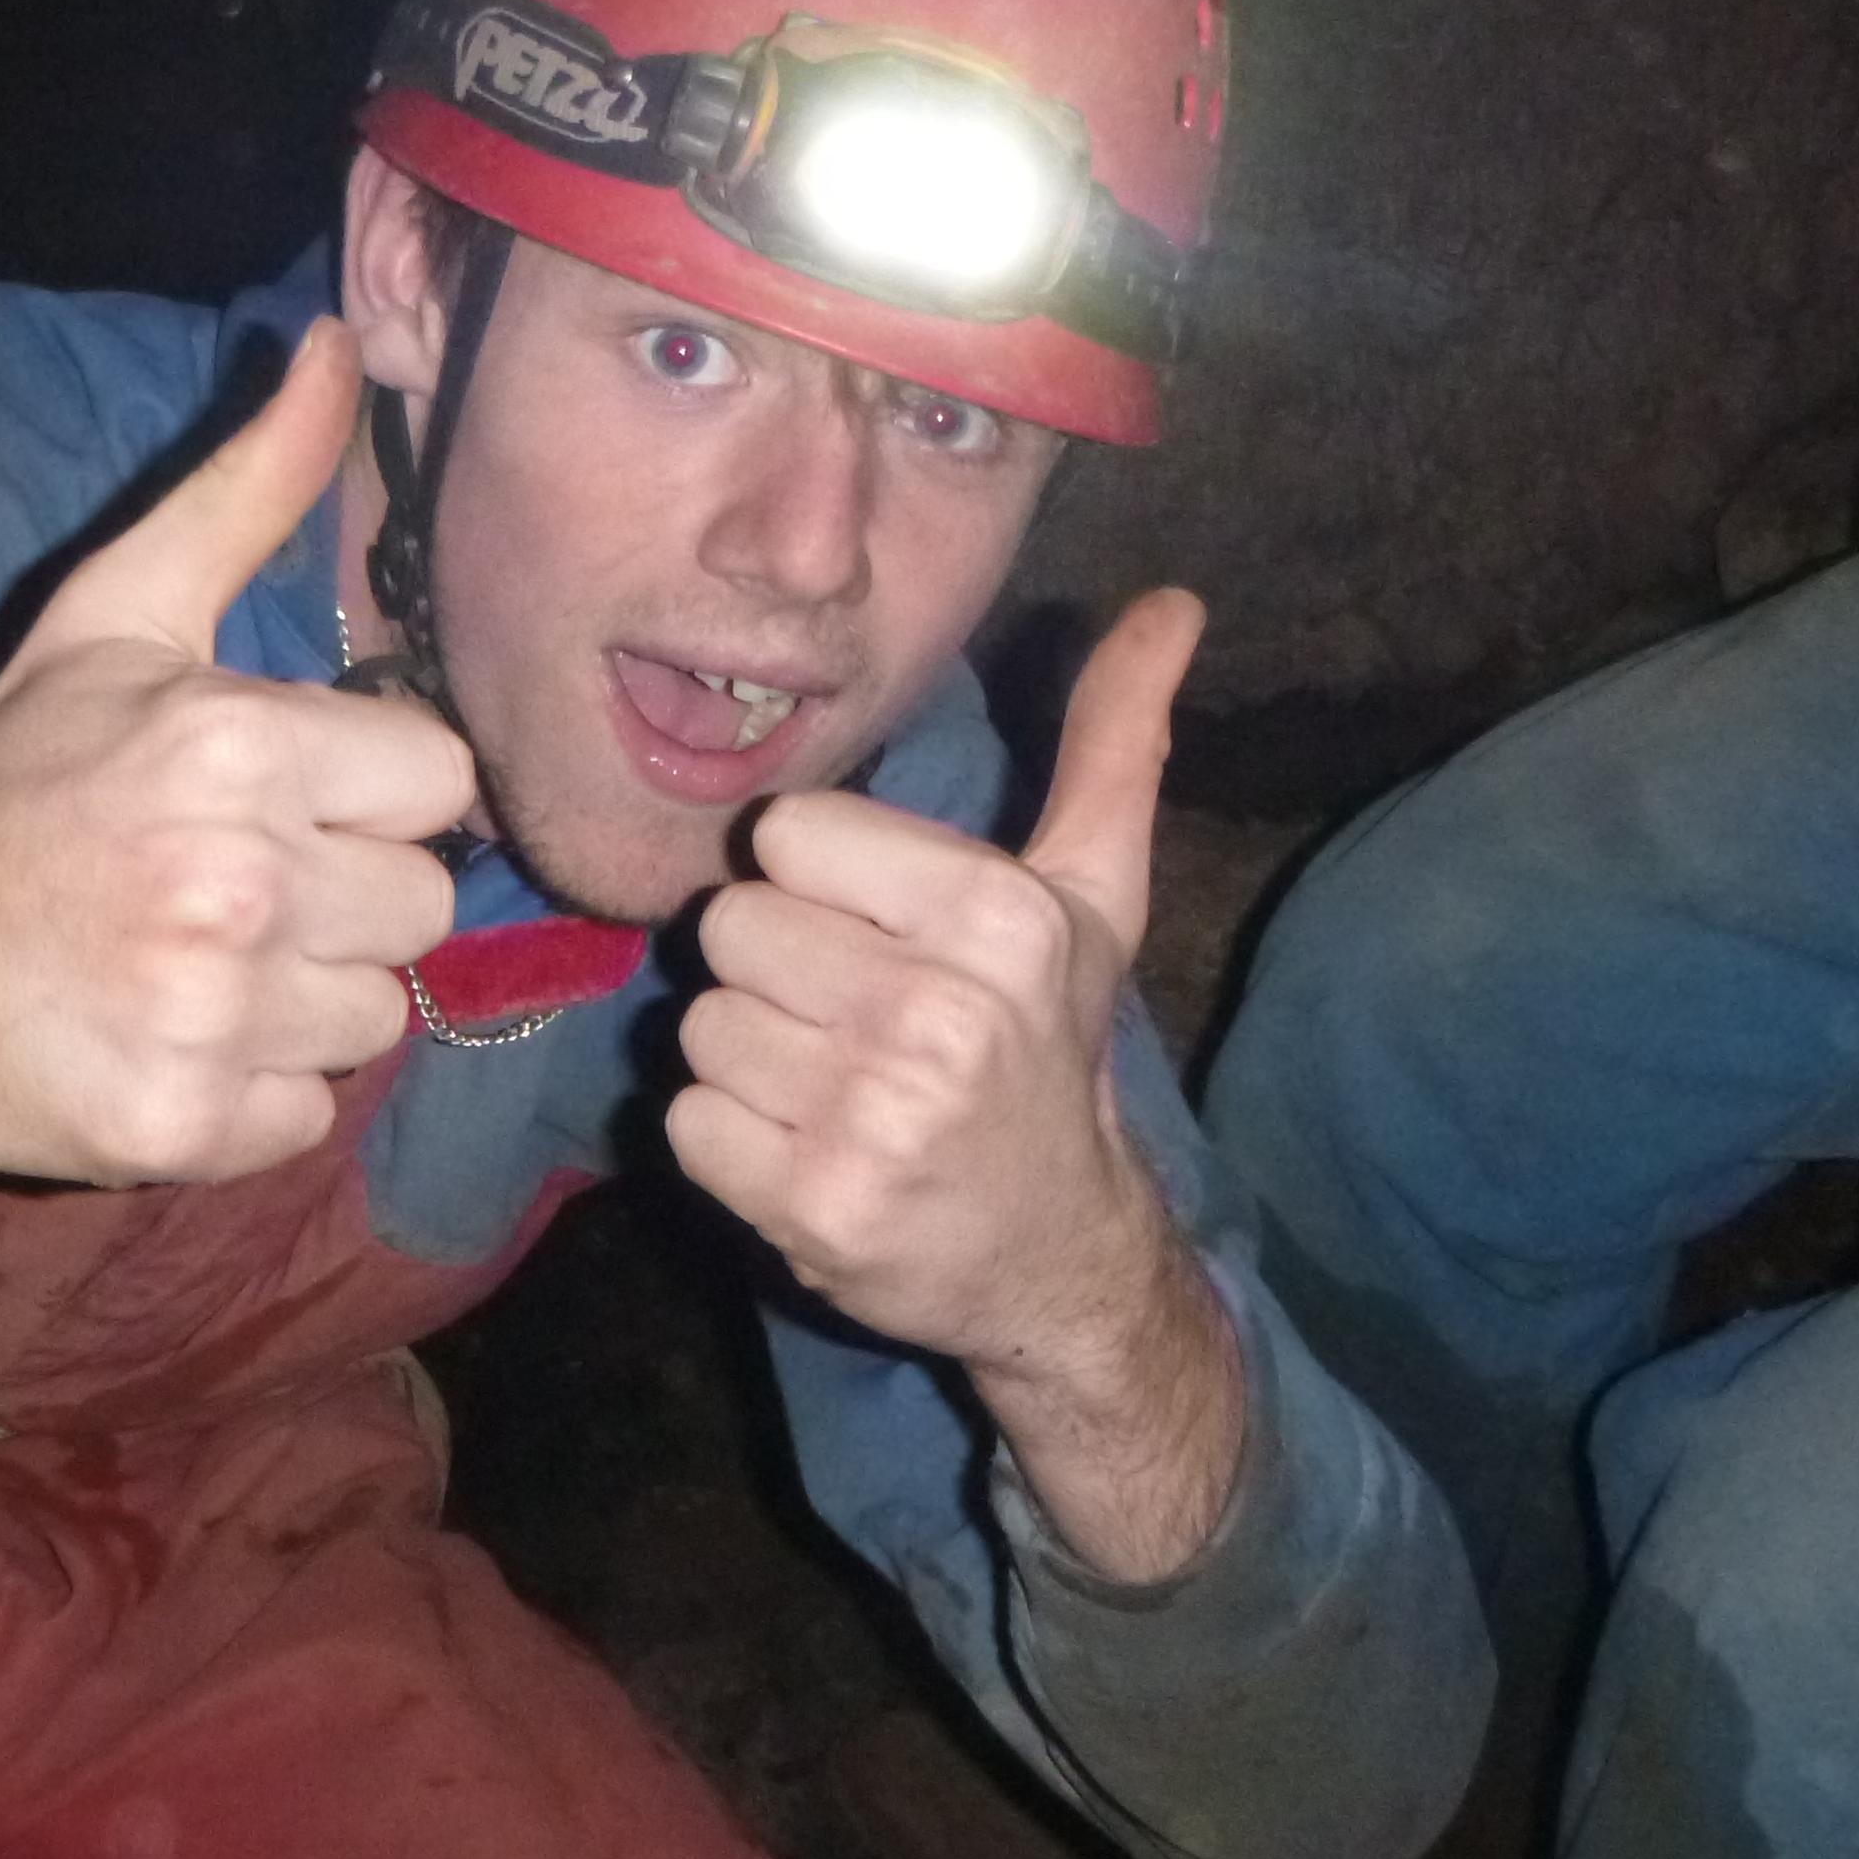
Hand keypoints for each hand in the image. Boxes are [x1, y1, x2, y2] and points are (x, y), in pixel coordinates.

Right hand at [0, 320, 473, 1183]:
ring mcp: (207, 1015)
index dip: (366, 795)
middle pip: (418, 910)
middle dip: (338, 900)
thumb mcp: (121, 613)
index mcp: (239, 746)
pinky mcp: (176, 1128)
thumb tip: (338, 340)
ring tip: (193, 964)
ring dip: (298, 1003)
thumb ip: (248, 488)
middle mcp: (237, 883)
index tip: (278, 803)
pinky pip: (306, 1117)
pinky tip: (168, 1040)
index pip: (437, 786)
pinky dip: (248, 1094)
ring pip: (372, 1020)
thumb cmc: (12, 773)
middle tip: (226, 887)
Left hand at [669, 590, 1249, 1583]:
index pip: (787, 833)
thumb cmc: (1051, 1050)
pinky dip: (728, 1140)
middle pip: (730, 925)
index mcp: (997, 916)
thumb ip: (1113, 742)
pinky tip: (804, 1149)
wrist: (1060, 1256)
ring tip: (831, 1084)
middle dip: (776, 968)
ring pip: (701, 1024)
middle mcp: (938, 1013)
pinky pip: (686, 1122)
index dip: (815, 880)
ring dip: (748, 1057)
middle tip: (851, 1016)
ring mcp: (873, 1118)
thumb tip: (1172, 601)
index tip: (874, 929)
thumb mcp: (1094, 895)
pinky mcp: (812, 1206)